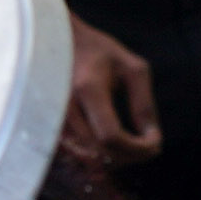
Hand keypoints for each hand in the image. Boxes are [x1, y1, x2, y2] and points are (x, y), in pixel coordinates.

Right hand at [57, 21, 160, 169]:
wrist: (58, 39)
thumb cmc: (100, 52)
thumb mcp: (133, 69)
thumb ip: (144, 104)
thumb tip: (152, 140)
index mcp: (88, 89)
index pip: (111, 136)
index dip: (136, 149)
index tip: (155, 144)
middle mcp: (64, 105)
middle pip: (98, 151)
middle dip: (129, 157)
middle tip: (148, 149)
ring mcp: (50, 115)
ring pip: (84, 157)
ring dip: (114, 159)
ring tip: (133, 148)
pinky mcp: (45, 122)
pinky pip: (72, 154)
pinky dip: (96, 157)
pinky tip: (112, 147)